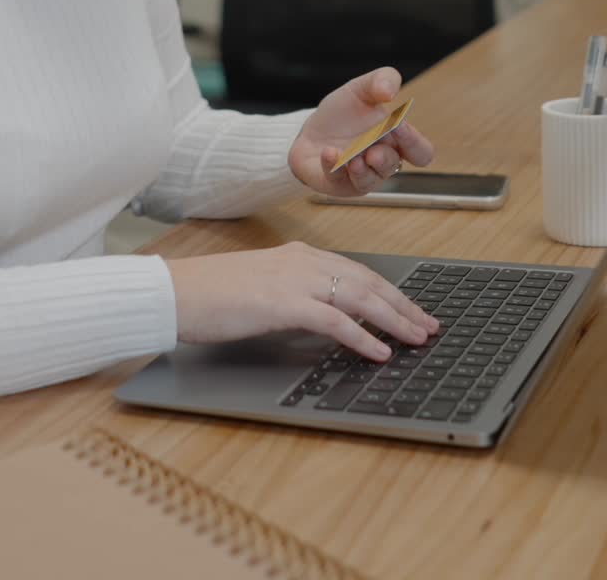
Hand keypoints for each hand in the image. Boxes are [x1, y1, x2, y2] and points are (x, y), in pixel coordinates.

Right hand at [165, 242, 438, 359]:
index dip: (389, 291)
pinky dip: (362, 336)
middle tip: (429, 325)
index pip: (357, 271)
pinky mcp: (283, 303)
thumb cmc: (211, 294)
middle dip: (403, 305)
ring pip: (359, 296)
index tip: (412, 309)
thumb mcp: (261, 289)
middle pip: (367, 281)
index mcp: (298, 255)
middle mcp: (302, 261)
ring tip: (417, 338)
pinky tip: (379, 352)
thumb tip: (324, 319)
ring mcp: (294, 279)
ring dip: (394, 319)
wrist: (177, 292)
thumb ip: (294, 296)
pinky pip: (334, 320)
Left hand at [288, 66, 433, 197]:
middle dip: (385, 159)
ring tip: (353, 158)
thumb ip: (381, 80)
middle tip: (373, 151)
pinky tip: (329, 153)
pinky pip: (339, 180)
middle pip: (394, 166)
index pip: (420, 152)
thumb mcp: (361, 89)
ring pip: (369, 180)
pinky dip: (334, 166)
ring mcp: (361, 175)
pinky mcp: (338, 183)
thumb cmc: (342, 114)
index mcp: (396, 141)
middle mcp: (381, 161)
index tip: (399, 126)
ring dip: (362, 170)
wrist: (309, 130)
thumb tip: (390, 91)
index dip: (415, 143)